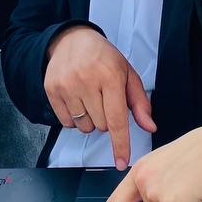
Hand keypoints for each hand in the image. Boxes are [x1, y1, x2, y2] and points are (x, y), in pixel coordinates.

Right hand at [44, 25, 155, 170]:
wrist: (72, 39)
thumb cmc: (103, 57)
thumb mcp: (127, 74)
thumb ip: (140, 103)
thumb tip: (150, 127)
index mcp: (110, 76)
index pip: (117, 120)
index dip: (120, 144)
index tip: (121, 162)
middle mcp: (87, 80)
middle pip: (101, 126)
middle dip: (106, 119)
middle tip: (103, 98)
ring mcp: (67, 85)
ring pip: (84, 126)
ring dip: (89, 119)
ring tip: (89, 97)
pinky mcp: (51, 89)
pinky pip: (66, 122)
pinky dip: (74, 118)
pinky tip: (76, 99)